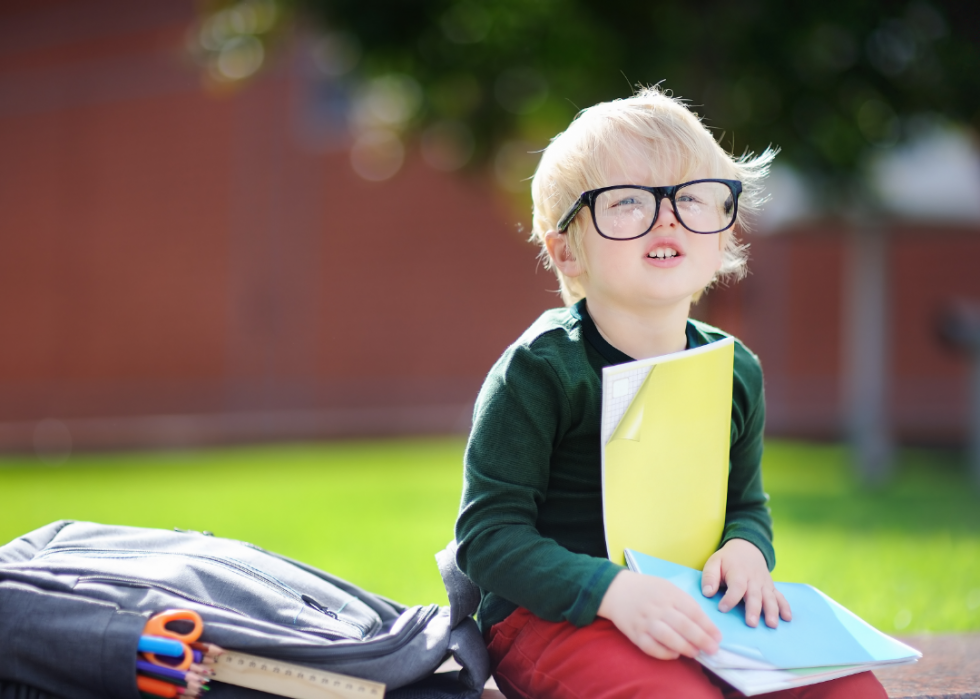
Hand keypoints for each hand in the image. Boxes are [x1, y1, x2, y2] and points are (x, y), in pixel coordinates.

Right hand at [597, 569, 720, 659]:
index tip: (718, 637)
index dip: (707, 626)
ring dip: (684, 647)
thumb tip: (705, 626)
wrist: (616, 589)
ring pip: (668, 637)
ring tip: (695, 653)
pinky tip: (674, 654)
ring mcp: (645, 621)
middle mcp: (657, 607)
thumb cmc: (648, 589)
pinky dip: (664, 653)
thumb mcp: (668, 587)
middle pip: (683, 625)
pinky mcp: (634, 633)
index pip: (692, 611)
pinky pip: (651, 647)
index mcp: (668, 593)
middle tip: (713, 650)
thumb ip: (684, 603)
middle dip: (701, 640)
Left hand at [701, 538, 791, 628]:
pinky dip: (785, 607)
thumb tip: (707, 593)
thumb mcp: (714, 562)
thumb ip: (709, 577)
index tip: (723, 609)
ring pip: (769, 598)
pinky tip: (787, 618)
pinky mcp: (771, 588)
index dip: (730, 598)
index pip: (736, 586)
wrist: (747, 548)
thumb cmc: (727, 560)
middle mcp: (753, 580)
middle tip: (751, 623)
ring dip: (772, 611)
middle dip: (753, 609)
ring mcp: (764, 584)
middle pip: (754, 595)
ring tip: (772, 624)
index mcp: (738, 573)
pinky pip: (780, 597)